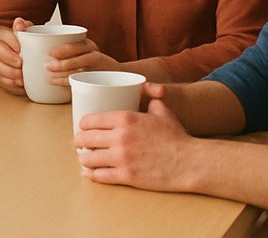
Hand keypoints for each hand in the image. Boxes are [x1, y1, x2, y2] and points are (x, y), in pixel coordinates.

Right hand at [0, 17, 31, 94]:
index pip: (2, 37)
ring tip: (21, 76)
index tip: (20, 48)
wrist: (14, 50)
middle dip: (9, 59)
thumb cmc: (21, 40)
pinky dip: (9, 83)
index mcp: (0, 36)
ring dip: (9, 73)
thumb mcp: (24, 30)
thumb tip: (20, 25)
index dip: (10, 42)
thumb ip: (23, 25)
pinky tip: (18, 83)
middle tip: (20, 63)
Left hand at [44, 38, 116, 85]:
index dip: (61, 50)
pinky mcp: (97, 81)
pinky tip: (60, 84)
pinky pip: (81, 82)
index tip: (50, 53)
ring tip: (51, 78)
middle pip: (75, 60)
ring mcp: (96, 69)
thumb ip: (73, 50)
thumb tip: (48, 52)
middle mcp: (94, 55)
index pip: (74, 46)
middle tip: (48, 66)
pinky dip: (69, 84)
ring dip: (62, 76)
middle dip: (60, 64)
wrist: (119, 72)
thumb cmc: (96, 60)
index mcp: (90, 44)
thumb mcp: (87, 49)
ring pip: (77, 73)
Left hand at [75, 96, 192, 189]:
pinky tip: (89, 173)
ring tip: (84, 159)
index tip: (82, 127)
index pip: (91, 120)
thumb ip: (149, 100)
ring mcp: (122, 158)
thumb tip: (147, 91)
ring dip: (84, 159)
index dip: (83, 124)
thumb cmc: (176, 136)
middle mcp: (120, 137)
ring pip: (90, 159)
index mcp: (125, 118)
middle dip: (79, 141)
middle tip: (78, 144)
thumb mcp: (161, 111)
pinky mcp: (127, 176)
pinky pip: (100, 176)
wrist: (189, 162)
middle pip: (86, 139)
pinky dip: (92, 175)